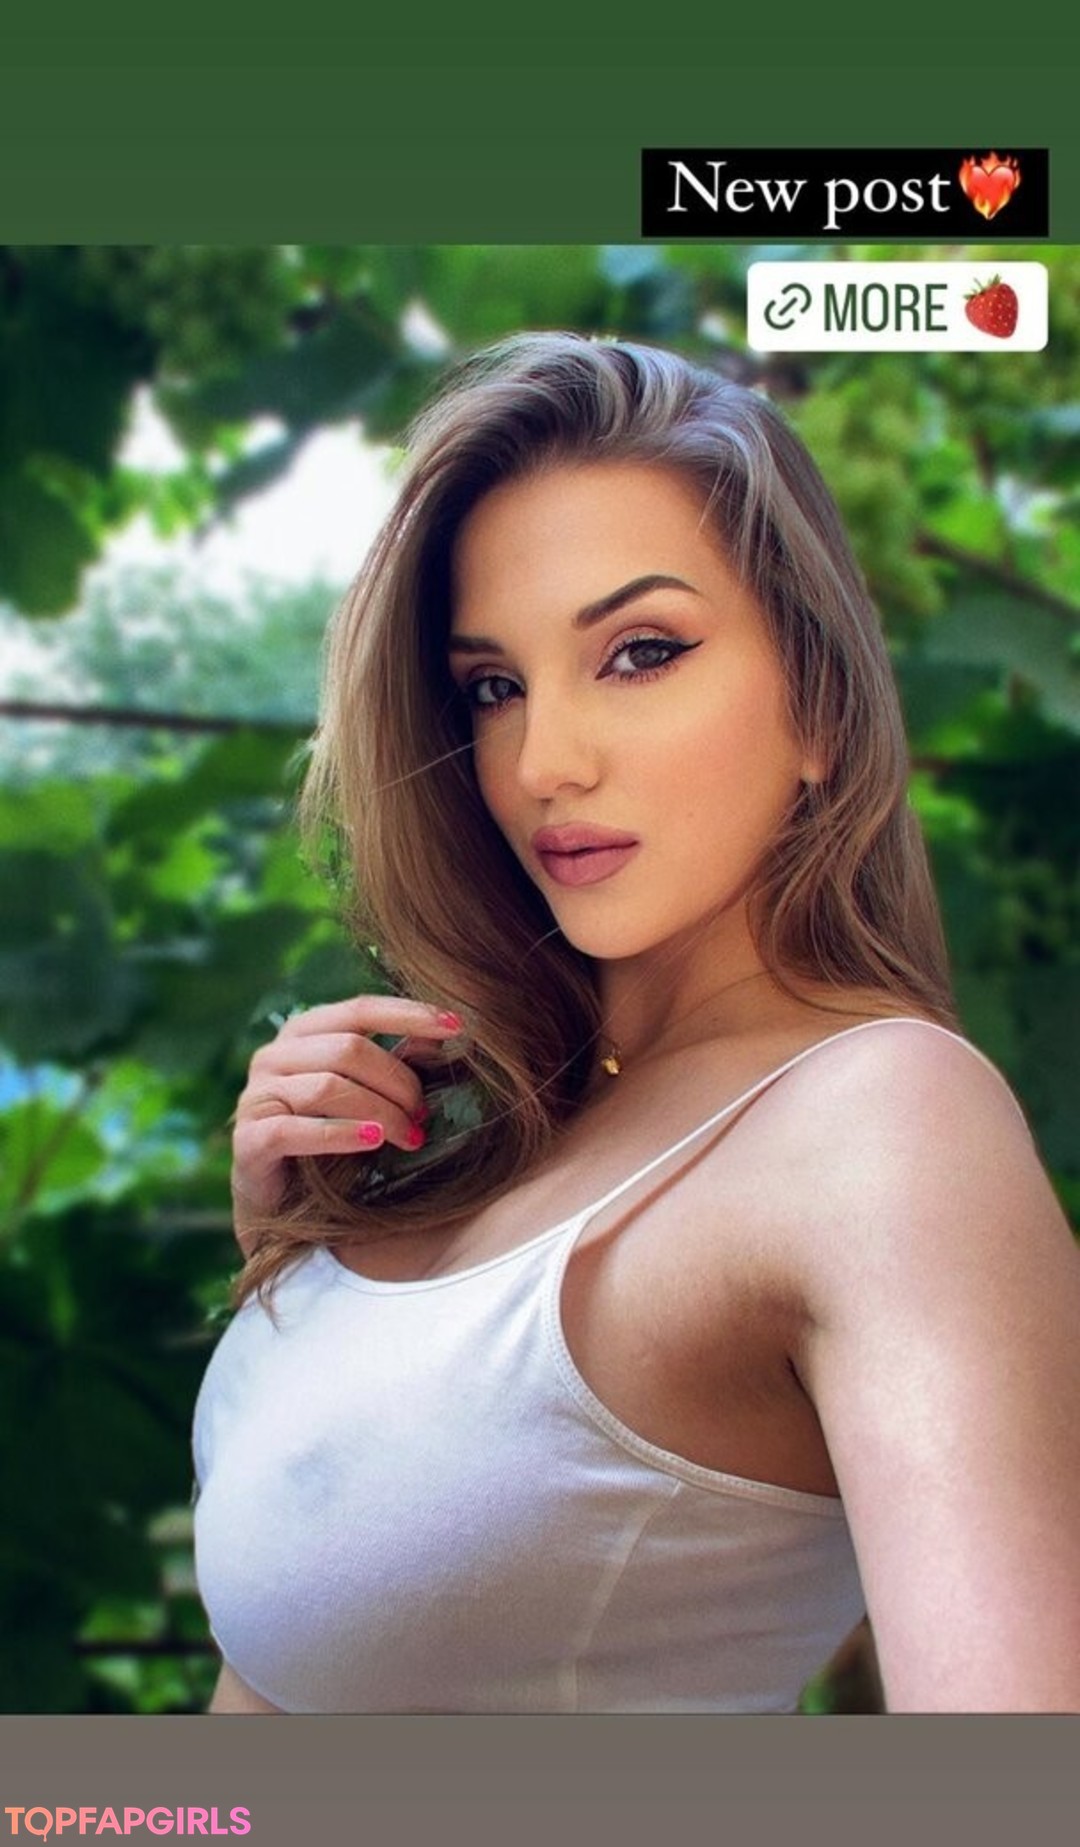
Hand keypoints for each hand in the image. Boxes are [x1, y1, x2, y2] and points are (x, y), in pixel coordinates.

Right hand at [230, 996, 463, 1251]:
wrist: (281, 1207)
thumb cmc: (331, 1144)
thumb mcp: (365, 1098)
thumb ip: (392, 1067)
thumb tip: (440, 1041)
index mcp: (304, 1034)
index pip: (360, 1010)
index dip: (409, 1014)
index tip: (457, 1025)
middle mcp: (273, 1056)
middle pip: (349, 1049)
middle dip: (399, 1081)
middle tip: (424, 1114)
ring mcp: (256, 1096)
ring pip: (328, 1087)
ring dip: (381, 1112)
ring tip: (411, 1136)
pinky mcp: (248, 1140)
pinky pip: (295, 1129)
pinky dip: (341, 1134)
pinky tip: (373, 1141)